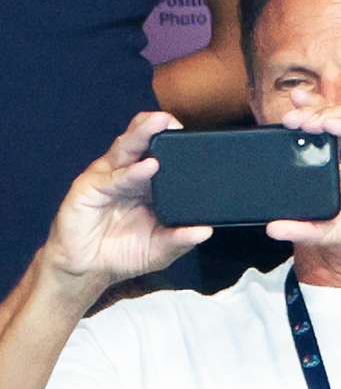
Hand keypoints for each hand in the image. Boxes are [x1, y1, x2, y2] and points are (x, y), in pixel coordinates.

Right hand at [42, 112, 211, 292]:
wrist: (88, 270)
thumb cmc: (124, 252)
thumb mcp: (160, 249)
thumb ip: (180, 239)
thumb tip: (206, 231)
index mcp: (150, 182)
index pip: (164, 152)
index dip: (176, 140)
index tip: (197, 133)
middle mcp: (129, 173)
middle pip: (144, 142)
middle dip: (157, 126)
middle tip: (172, 119)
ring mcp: (109, 177)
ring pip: (126, 149)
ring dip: (142, 134)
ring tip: (160, 123)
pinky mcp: (89, 189)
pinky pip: (112, 177)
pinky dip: (131, 172)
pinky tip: (147, 167)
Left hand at [264, 93, 340, 271]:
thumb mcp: (336, 231)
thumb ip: (307, 229)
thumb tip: (272, 228)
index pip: (329, 133)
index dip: (310, 119)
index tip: (284, 116)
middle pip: (340, 119)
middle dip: (314, 112)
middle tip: (289, 116)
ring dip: (329, 115)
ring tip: (306, 121)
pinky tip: (331, 124)